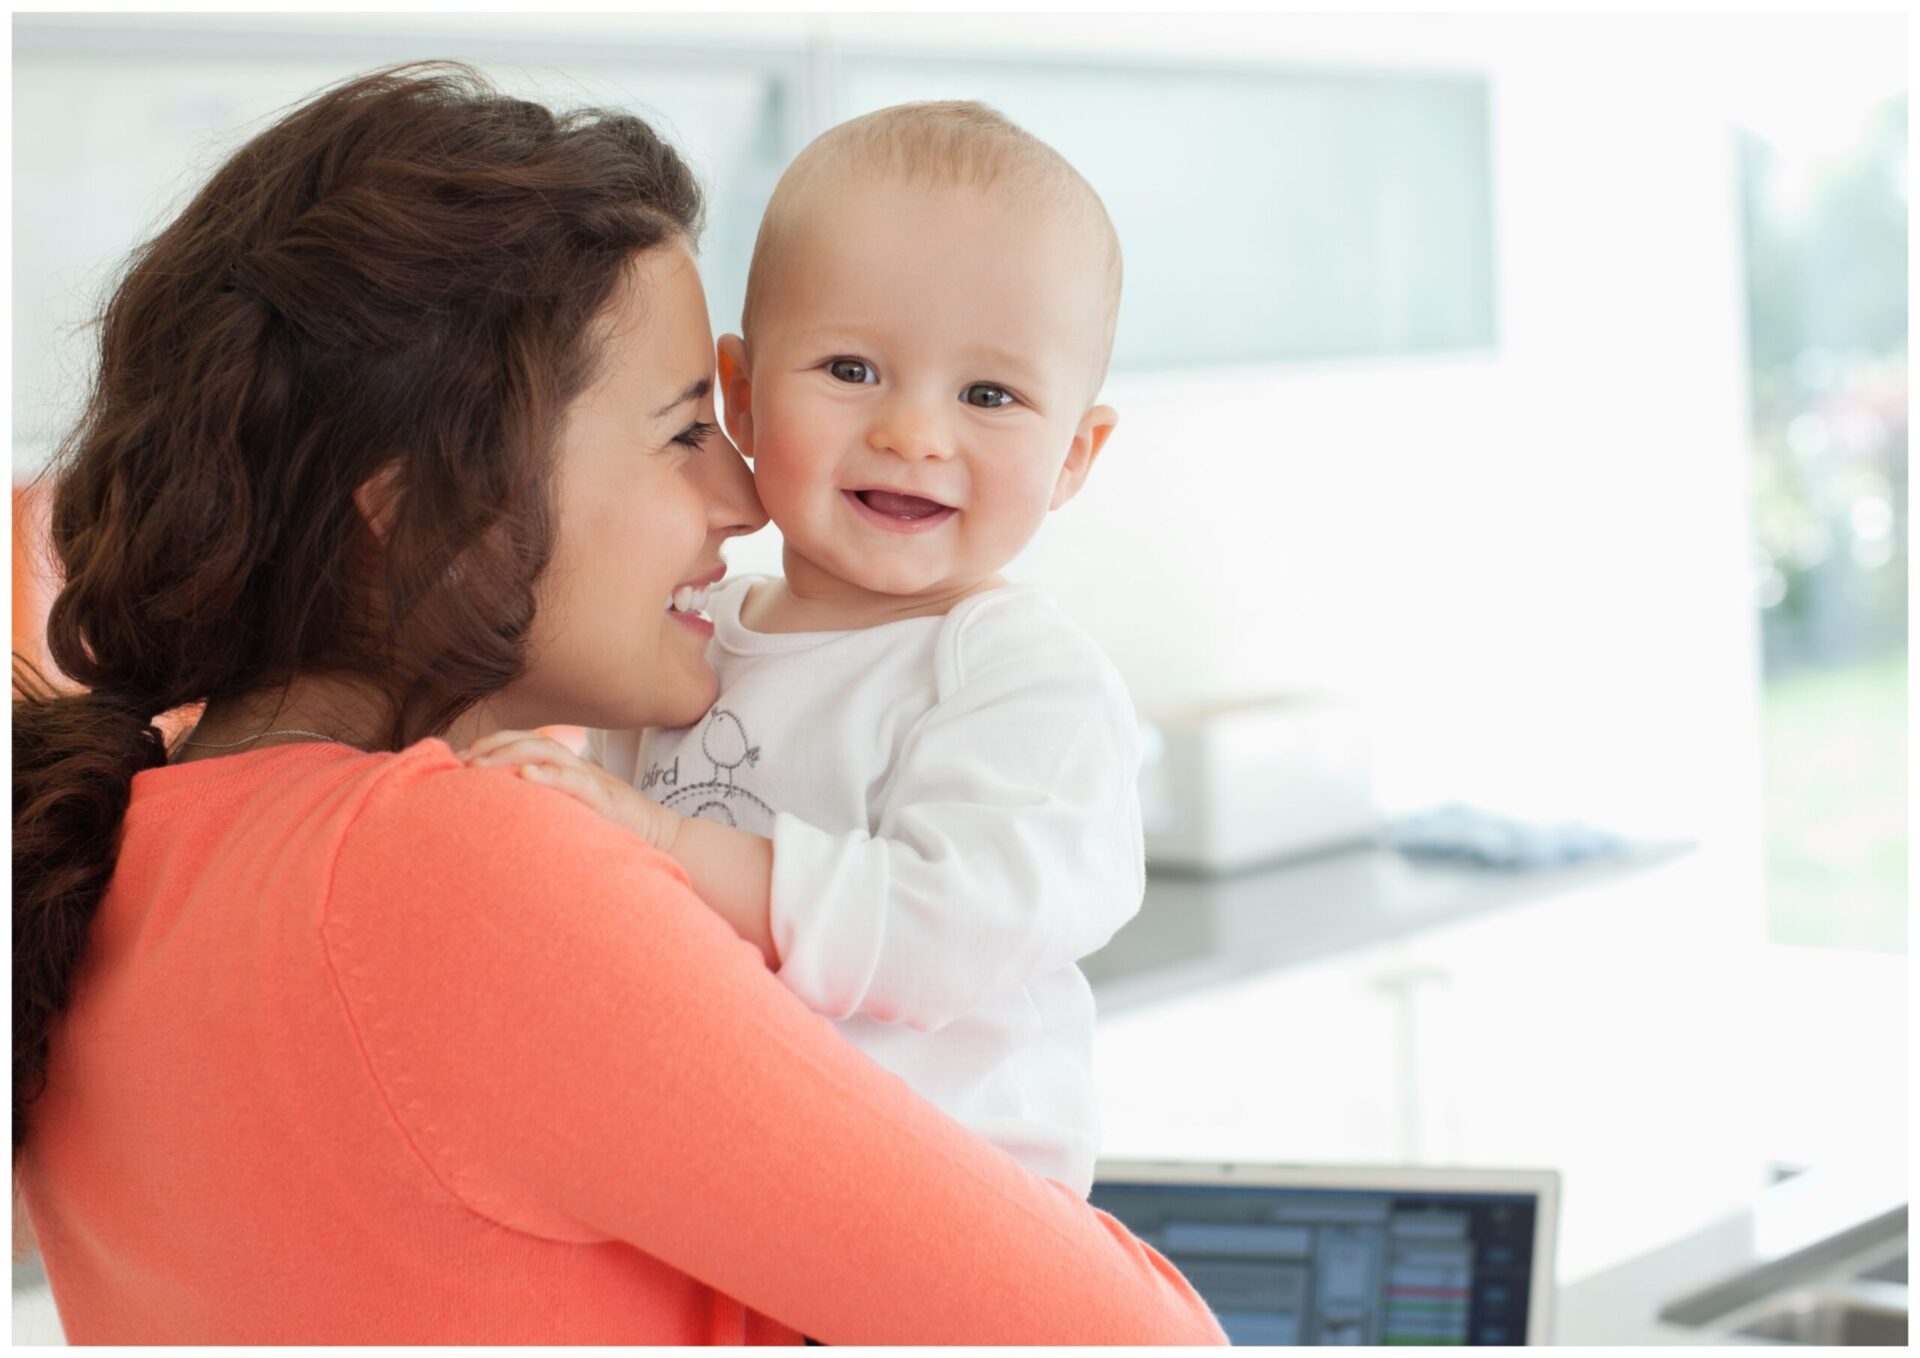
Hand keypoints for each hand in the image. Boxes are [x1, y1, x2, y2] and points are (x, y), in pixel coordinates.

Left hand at [459, 730, 679, 853]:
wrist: (662, 837)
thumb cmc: (611, 827)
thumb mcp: (572, 809)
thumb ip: (545, 802)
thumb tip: (502, 807)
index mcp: (566, 767)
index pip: (524, 742)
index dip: (492, 744)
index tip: (459, 758)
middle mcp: (576, 766)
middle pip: (530, 740)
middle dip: (493, 746)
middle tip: (461, 762)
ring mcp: (591, 780)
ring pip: (547, 752)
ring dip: (510, 755)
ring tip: (480, 767)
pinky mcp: (605, 799)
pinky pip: (575, 781)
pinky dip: (549, 777)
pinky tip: (525, 778)